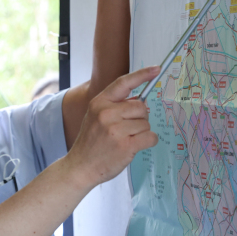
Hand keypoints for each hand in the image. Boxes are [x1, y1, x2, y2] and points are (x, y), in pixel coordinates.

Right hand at [66, 66, 159, 187]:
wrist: (81, 166)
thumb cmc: (92, 142)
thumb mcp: (96, 116)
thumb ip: (115, 106)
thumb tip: (140, 101)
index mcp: (99, 102)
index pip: (123, 83)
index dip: (142, 75)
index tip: (156, 69)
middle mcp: (107, 113)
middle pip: (141, 107)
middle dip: (140, 118)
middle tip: (127, 129)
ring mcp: (116, 130)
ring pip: (146, 123)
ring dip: (141, 132)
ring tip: (125, 140)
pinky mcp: (126, 145)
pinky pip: (150, 137)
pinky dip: (148, 141)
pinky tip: (134, 146)